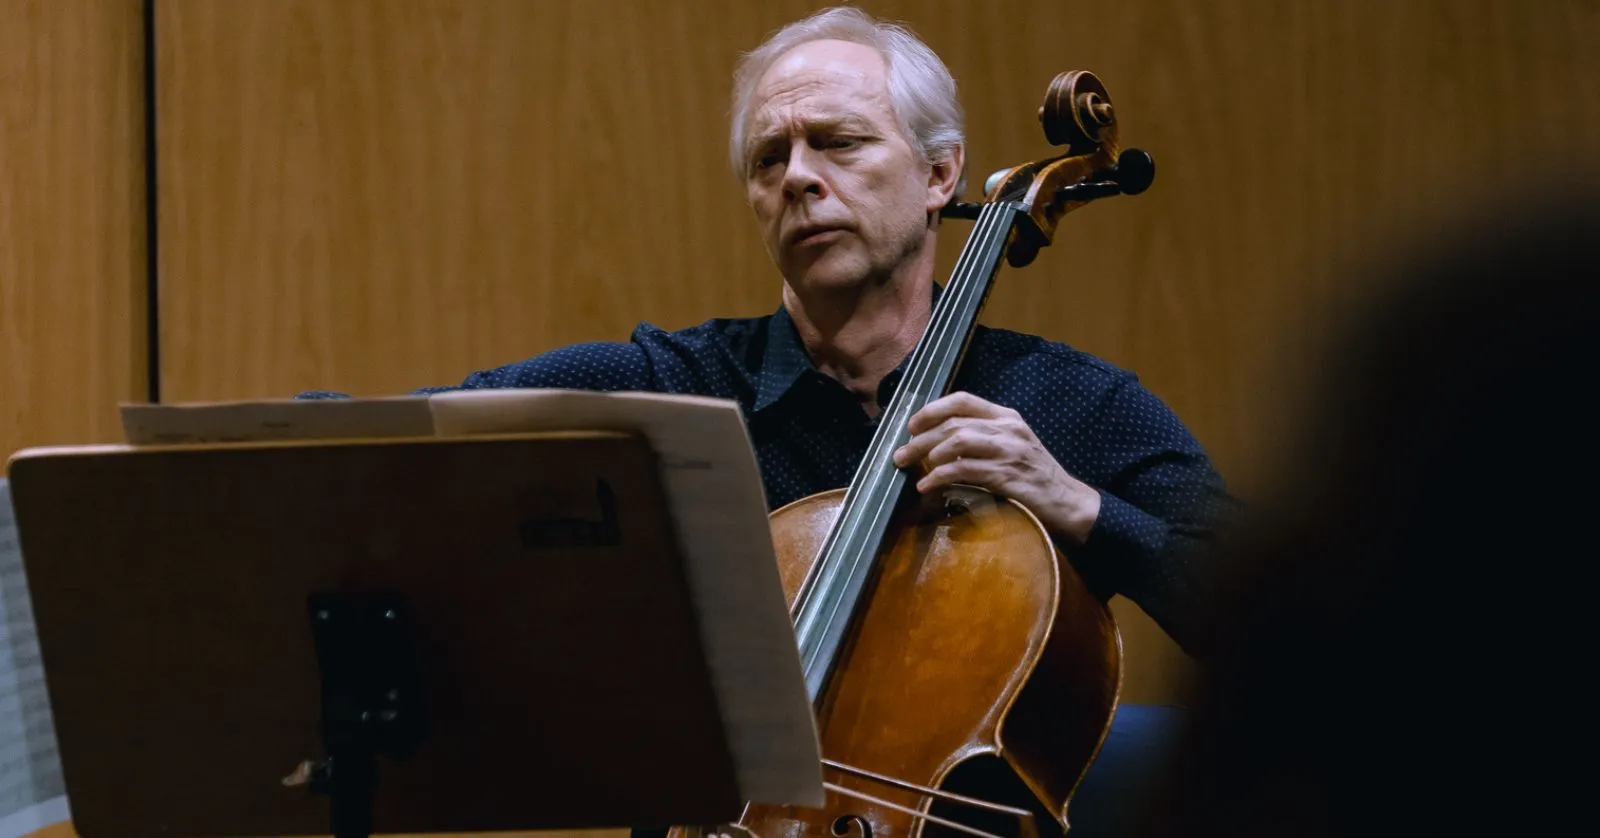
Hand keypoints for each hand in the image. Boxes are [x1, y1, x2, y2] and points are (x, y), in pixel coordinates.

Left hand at [892, 392, 1100, 544]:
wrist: (1067, 502)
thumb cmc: (1033, 475)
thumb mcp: (1011, 446)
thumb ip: (981, 438)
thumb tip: (937, 443)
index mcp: (1006, 417)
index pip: (963, 400)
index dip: (932, 409)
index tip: (912, 425)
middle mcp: (1008, 429)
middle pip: (954, 423)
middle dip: (920, 438)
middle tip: (900, 454)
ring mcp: (1009, 451)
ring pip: (957, 442)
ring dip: (926, 454)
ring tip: (908, 467)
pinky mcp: (1007, 476)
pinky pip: (965, 471)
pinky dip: (940, 477)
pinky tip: (927, 486)